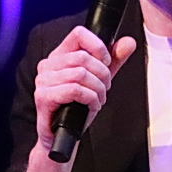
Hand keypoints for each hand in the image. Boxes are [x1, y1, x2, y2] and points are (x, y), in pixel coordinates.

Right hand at [32, 26, 137, 151]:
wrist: (63, 136)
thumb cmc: (77, 108)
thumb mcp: (99, 81)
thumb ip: (113, 62)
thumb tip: (128, 42)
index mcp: (59, 56)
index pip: (78, 34)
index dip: (98, 46)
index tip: (107, 63)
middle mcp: (48, 65)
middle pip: (83, 56)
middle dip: (102, 75)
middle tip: (105, 89)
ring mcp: (43, 81)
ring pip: (80, 74)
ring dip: (97, 89)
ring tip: (98, 100)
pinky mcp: (43, 96)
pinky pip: (74, 90)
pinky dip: (90, 99)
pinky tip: (91, 106)